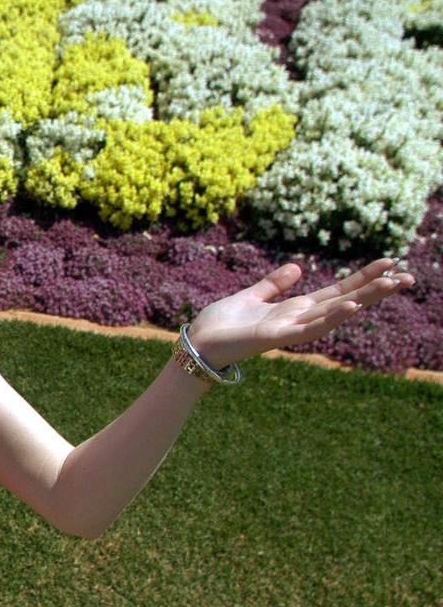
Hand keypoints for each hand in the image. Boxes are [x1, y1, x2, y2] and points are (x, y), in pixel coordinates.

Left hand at [186, 257, 414, 368]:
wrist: (197, 344)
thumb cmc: (220, 325)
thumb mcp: (250, 296)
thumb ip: (274, 284)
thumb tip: (299, 266)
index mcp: (294, 308)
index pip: (337, 291)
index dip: (362, 277)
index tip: (389, 262)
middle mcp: (299, 319)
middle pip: (346, 300)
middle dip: (376, 289)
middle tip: (409, 275)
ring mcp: (290, 329)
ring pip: (335, 313)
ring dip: (364, 299)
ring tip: (392, 284)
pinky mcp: (277, 338)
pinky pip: (310, 328)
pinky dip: (332, 317)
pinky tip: (351, 305)